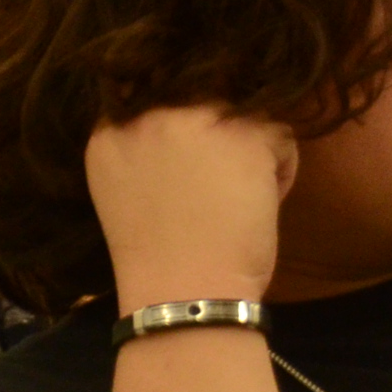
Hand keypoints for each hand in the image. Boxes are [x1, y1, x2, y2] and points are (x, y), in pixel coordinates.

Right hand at [84, 105, 298, 306]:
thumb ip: (149, 148)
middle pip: (208, 103)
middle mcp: (148, 115)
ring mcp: (195, 118)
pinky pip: (281, 135)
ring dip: (254, 153)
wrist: (184, 292)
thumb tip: (195, 129)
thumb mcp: (130, 188)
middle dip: (224, 141)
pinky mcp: (244, 132)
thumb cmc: (161, 257)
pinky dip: (282, 171)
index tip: (193, 174)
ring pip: (247, 116)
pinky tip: (258, 205)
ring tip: (237, 200)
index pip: (161, 99)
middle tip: (218, 192)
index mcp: (109, 133)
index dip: (190, 134)